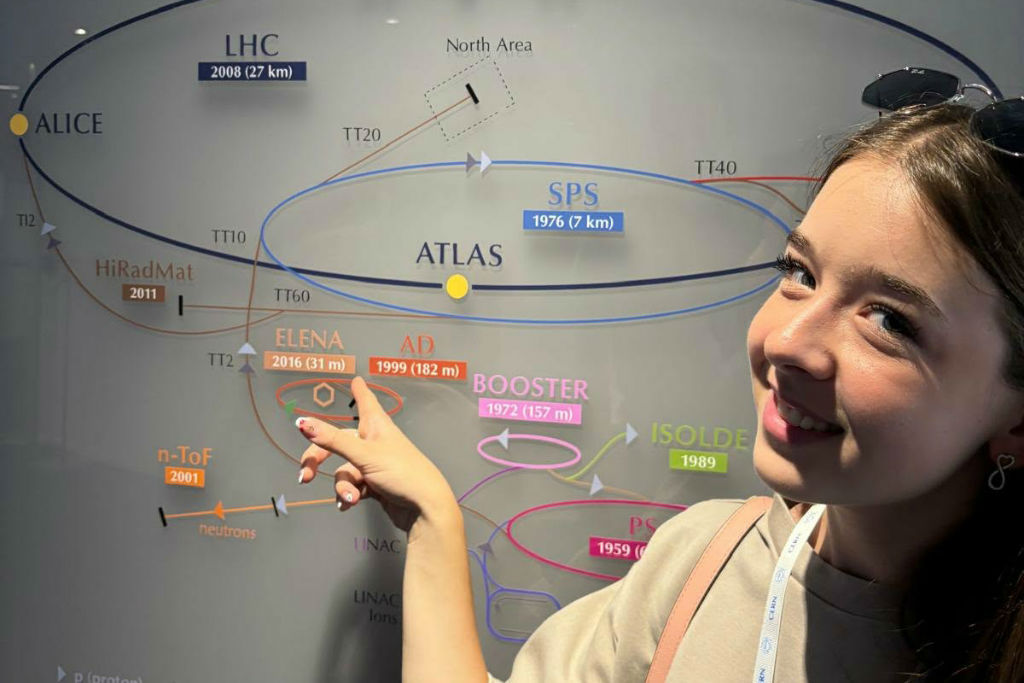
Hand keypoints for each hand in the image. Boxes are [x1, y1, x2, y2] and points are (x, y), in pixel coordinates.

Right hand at [295, 376, 456, 532]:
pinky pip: (352, 486)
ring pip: (344, 470)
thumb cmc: (403, 473)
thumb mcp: (364, 454)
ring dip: (342, 486)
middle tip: (304, 475)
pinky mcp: (375, 484)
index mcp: (376, 425)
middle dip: (319, 459)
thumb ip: (332, 440)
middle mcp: (374, 442)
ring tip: (351, 497)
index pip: (366, 402)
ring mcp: (374, 464)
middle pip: (337, 442)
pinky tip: (350, 504)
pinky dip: (348, 495)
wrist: (423, 508)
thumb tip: (303, 422)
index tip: (356, 380)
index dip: (359, 391)